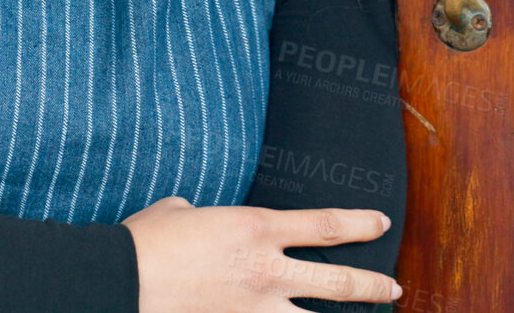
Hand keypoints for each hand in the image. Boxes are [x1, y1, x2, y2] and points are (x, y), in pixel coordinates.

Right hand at [123, 196, 399, 310]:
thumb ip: (201, 215)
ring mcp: (254, 309)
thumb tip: (196, 218)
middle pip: (338, 282)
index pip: (323, 225)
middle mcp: (266, 271)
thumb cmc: (145, 241)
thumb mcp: (178, 211)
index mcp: (254, 228)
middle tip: (392, 288)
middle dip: (372, 285)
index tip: (380, 223)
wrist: (121, 279)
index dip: (358, 223)